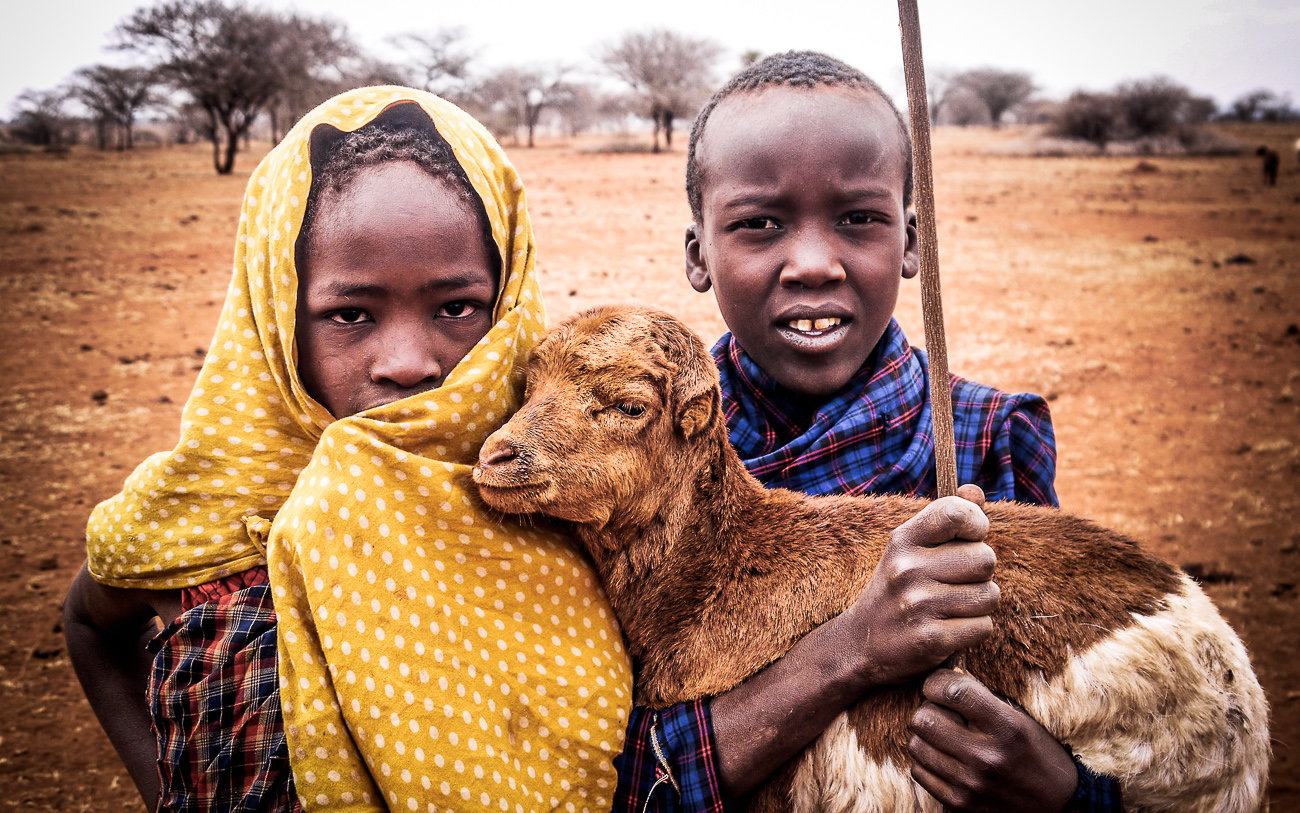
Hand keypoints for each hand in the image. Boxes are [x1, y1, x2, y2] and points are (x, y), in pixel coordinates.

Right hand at [839, 489, 996, 689]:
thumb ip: (946, 519)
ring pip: (990, 595)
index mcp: (903, 540)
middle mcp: (907, 568)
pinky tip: (950, 629)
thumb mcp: (909, 549)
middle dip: (981, 573)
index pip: (957, 512)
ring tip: (953, 607)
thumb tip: (975, 490)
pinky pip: (984, 626)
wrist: (861, 645)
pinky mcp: (931, 640)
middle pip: (986, 558)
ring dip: (980, 605)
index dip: (976, 524)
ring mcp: (918, 604)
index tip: (970, 538)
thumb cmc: (898, 590)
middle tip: (957, 582)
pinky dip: (975, 630)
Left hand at [909, 669, 1077, 811]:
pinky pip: (919, 772)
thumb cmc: (1034, 749)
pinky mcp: (959, 804)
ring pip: (916, 745)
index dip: (937, 682)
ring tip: (944, 736)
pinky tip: (946, 758)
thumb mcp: (1018, 717)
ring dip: (926, 736)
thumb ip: (980, 698)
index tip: (939, 684)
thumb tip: (941, 676)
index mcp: (1006, 728)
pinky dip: (927, 762)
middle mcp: (986, 757)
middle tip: (942, 712)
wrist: (1058, 802)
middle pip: (923, 719)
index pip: (953, 692)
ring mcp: (971, 783)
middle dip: (928, 709)